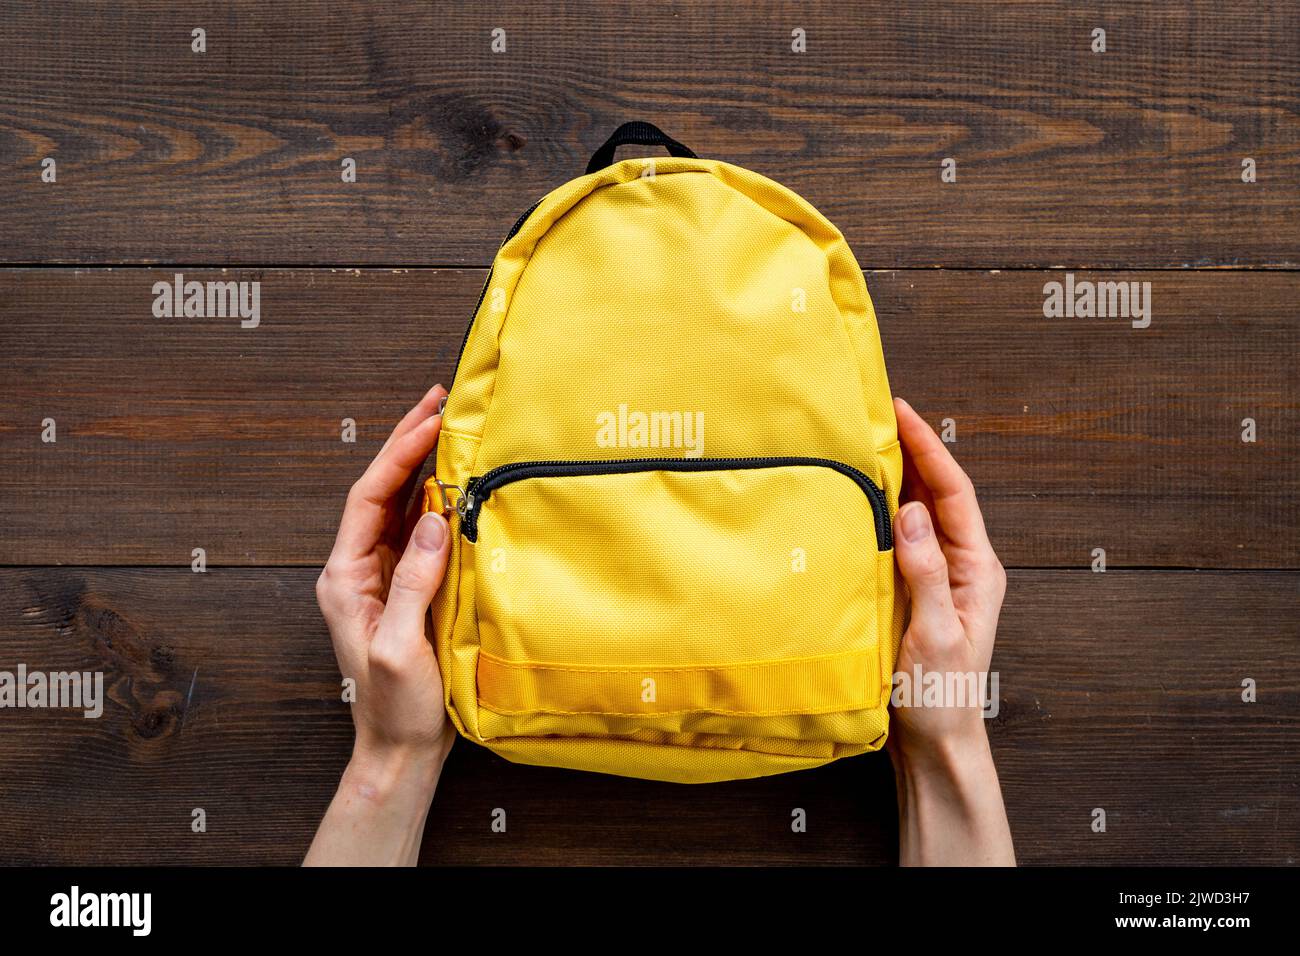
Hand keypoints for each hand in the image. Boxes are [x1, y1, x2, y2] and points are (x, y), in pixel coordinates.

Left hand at [305, 384, 454, 865]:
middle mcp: (357, 569)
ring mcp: (382, 578)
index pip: (369, 496)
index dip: (399, 453)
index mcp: (344, 576)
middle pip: (381, 490)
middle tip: (438, 399)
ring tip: (449, 426)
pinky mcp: (407, 589)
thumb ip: (412, 581)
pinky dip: (437, 499)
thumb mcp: (400, 646)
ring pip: (399, 505)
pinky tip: (458, 483)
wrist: (400, 749)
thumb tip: (433, 517)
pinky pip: (418, 532)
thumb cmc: (395, 707)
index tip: (432, 418)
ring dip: (423, 464)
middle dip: (407, 442)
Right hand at [888, 397, 1014, 864]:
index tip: (902, 411)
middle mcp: (961, 565)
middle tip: (877, 412)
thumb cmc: (940, 697)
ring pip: (919, 513)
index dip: (928, 448)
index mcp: (977, 569)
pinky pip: (899, 539)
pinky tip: (858, 499)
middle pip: (938, 494)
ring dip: (896, 476)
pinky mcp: (914, 592)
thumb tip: (911, 510)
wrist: (936, 744)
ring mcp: (938, 577)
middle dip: (912, 449)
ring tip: (865, 441)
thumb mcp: (934, 635)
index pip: (954, 493)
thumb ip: (925, 572)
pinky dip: (881, 511)